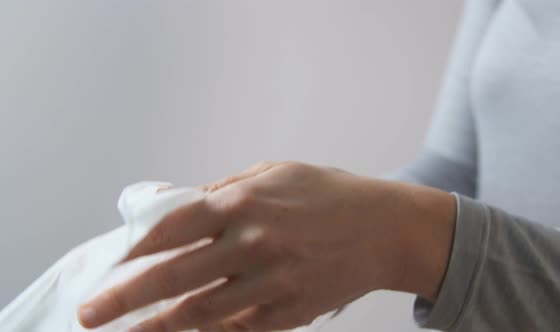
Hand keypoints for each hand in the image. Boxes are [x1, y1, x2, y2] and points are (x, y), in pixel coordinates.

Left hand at [78, 161, 455, 331]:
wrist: (384, 228)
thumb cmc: (326, 194)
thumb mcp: (273, 173)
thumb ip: (220, 189)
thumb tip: (171, 200)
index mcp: (244, 201)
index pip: (174, 225)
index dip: (137, 248)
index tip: (114, 264)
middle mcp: (252, 242)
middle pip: (175, 274)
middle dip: (126, 297)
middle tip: (92, 314)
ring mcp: (271, 281)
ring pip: (201, 312)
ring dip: (159, 325)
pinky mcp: (289, 310)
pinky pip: (238, 327)